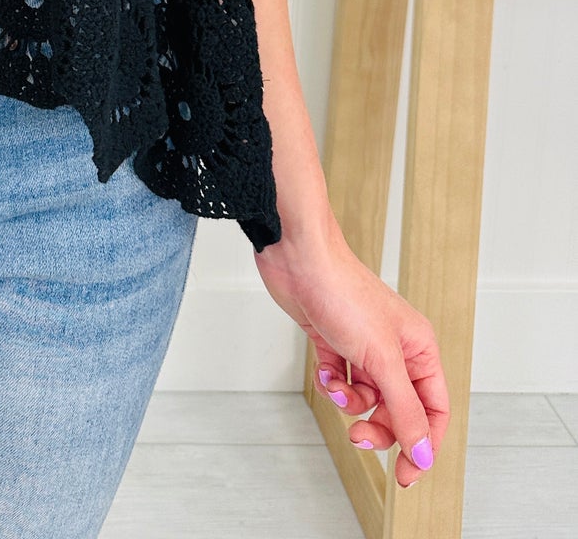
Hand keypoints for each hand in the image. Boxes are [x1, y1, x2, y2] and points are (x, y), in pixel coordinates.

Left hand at [254, 224, 449, 491]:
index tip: (405, 474)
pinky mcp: (334, 341)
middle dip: (378, 426)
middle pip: (397, 409)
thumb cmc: (343, 291)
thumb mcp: (381, 360)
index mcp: (419, 349)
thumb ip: (404, 410)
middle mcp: (395, 348)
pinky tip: (323, 368)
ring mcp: (363, 345)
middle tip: (359, 437)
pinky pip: (339, 380)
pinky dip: (330, 382)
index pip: (433, 410)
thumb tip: (422, 453)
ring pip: (365, 397)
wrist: (297, 257)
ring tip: (335, 387)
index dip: (422, 444)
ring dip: (349, 401)